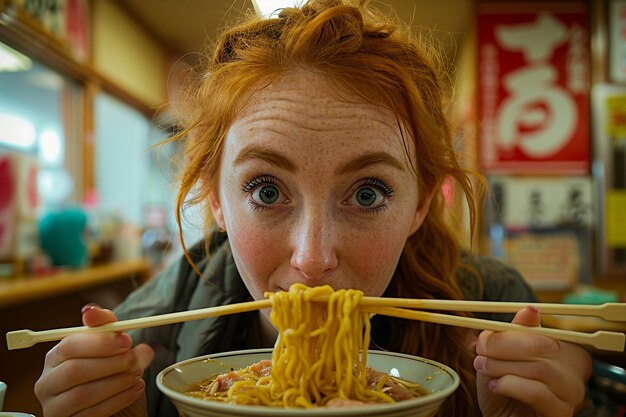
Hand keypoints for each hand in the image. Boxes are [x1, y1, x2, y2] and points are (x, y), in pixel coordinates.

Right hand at [35, 305, 154, 416]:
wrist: (119, 409)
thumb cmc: (112, 375)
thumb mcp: (114, 349)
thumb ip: (107, 329)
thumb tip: (92, 311)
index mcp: (56, 357)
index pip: (69, 345)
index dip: (99, 342)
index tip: (125, 340)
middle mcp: (48, 382)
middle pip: (73, 371)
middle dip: (109, 363)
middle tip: (132, 359)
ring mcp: (54, 407)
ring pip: (82, 394)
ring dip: (115, 383)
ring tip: (136, 375)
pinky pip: (91, 414)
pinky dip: (118, 400)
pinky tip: (134, 390)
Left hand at [474, 307, 590, 416]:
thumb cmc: (503, 388)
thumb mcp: (502, 356)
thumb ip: (513, 333)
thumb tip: (529, 309)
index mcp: (561, 347)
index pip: (542, 331)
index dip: (510, 332)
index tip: (484, 338)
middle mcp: (574, 368)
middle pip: (543, 345)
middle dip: (504, 347)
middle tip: (480, 354)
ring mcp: (572, 391)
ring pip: (539, 369)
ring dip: (502, 367)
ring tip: (484, 369)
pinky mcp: (562, 412)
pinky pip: (537, 392)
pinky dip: (510, 385)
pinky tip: (496, 387)